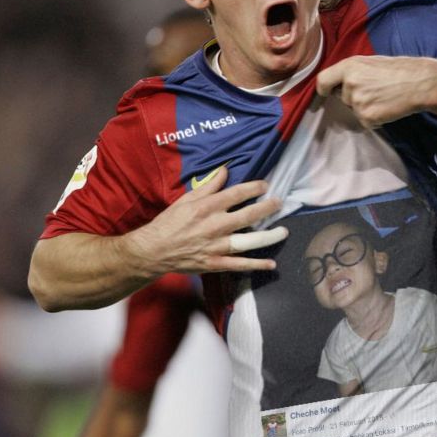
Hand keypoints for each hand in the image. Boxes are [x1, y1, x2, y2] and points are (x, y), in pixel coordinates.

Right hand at [124, 167, 286, 274]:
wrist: (153, 251)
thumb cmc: (169, 222)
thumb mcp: (186, 199)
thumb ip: (209, 186)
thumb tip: (225, 170)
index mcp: (207, 207)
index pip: (237, 194)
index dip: (254, 188)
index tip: (266, 185)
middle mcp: (214, 226)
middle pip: (249, 215)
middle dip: (268, 208)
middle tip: (280, 203)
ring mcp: (216, 246)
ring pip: (249, 241)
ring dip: (269, 236)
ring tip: (284, 231)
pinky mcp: (215, 264)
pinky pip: (240, 265)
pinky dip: (256, 265)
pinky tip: (271, 263)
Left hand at [316, 55, 436, 126]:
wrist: (420, 83)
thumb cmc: (399, 70)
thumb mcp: (370, 62)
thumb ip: (352, 71)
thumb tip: (337, 83)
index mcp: (349, 66)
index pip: (323, 81)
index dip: (323, 89)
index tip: (326, 92)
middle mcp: (349, 84)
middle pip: (342, 97)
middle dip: (354, 97)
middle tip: (375, 90)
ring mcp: (357, 102)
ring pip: (354, 110)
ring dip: (366, 108)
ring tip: (384, 97)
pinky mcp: (367, 118)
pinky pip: (365, 122)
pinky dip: (375, 119)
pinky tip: (387, 107)